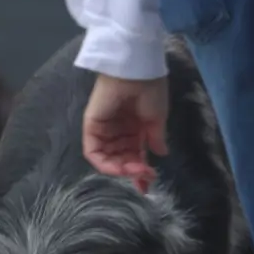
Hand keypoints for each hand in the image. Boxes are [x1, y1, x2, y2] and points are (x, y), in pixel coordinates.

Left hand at [82, 73, 168, 191]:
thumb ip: (155, 138)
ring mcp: (104, 129)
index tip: (148, 184)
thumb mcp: (156, 118)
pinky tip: (119, 168)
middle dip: (132, 172)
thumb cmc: (150, 87)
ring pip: (108, 160)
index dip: (140, 172)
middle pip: (121, 160)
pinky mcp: (92, 126)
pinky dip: (104, 164)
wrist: (138, 69)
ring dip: (122, 170)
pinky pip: (93, 152)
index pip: (133, 155)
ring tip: (136, 170)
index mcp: (133, 127)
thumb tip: (161, 153)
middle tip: (144, 176)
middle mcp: (117, 131)